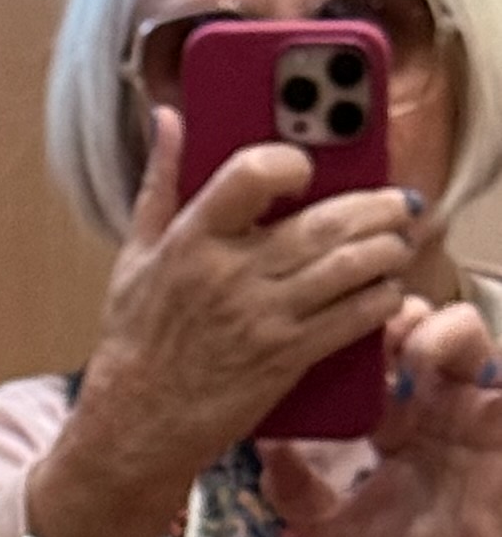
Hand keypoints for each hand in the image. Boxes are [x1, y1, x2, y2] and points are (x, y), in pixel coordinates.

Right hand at [77, 106, 416, 485]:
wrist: (139, 419)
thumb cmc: (137, 337)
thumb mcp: (135, 252)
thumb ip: (161, 181)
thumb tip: (170, 118)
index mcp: (192, 239)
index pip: (251, 176)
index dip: (291, 161)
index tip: (309, 165)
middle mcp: (231, 274)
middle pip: (322, 224)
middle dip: (374, 208)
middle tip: (397, 203)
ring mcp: (262, 317)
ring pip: (347, 269)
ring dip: (387, 250)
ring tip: (401, 240)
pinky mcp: (286, 357)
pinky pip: (350, 320)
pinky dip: (379, 300)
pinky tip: (388, 289)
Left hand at [260, 298, 501, 536]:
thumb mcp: (340, 531)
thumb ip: (296, 492)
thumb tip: (261, 443)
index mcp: (395, 425)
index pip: (366, 363)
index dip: (345, 341)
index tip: (318, 335)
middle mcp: (432, 407)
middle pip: (410, 330)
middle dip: (386, 316)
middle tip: (365, 328)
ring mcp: (474, 406)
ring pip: (459, 328)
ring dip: (431, 325)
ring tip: (406, 351)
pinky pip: (500, 359)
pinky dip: (468, 344)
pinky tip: (433, 365)